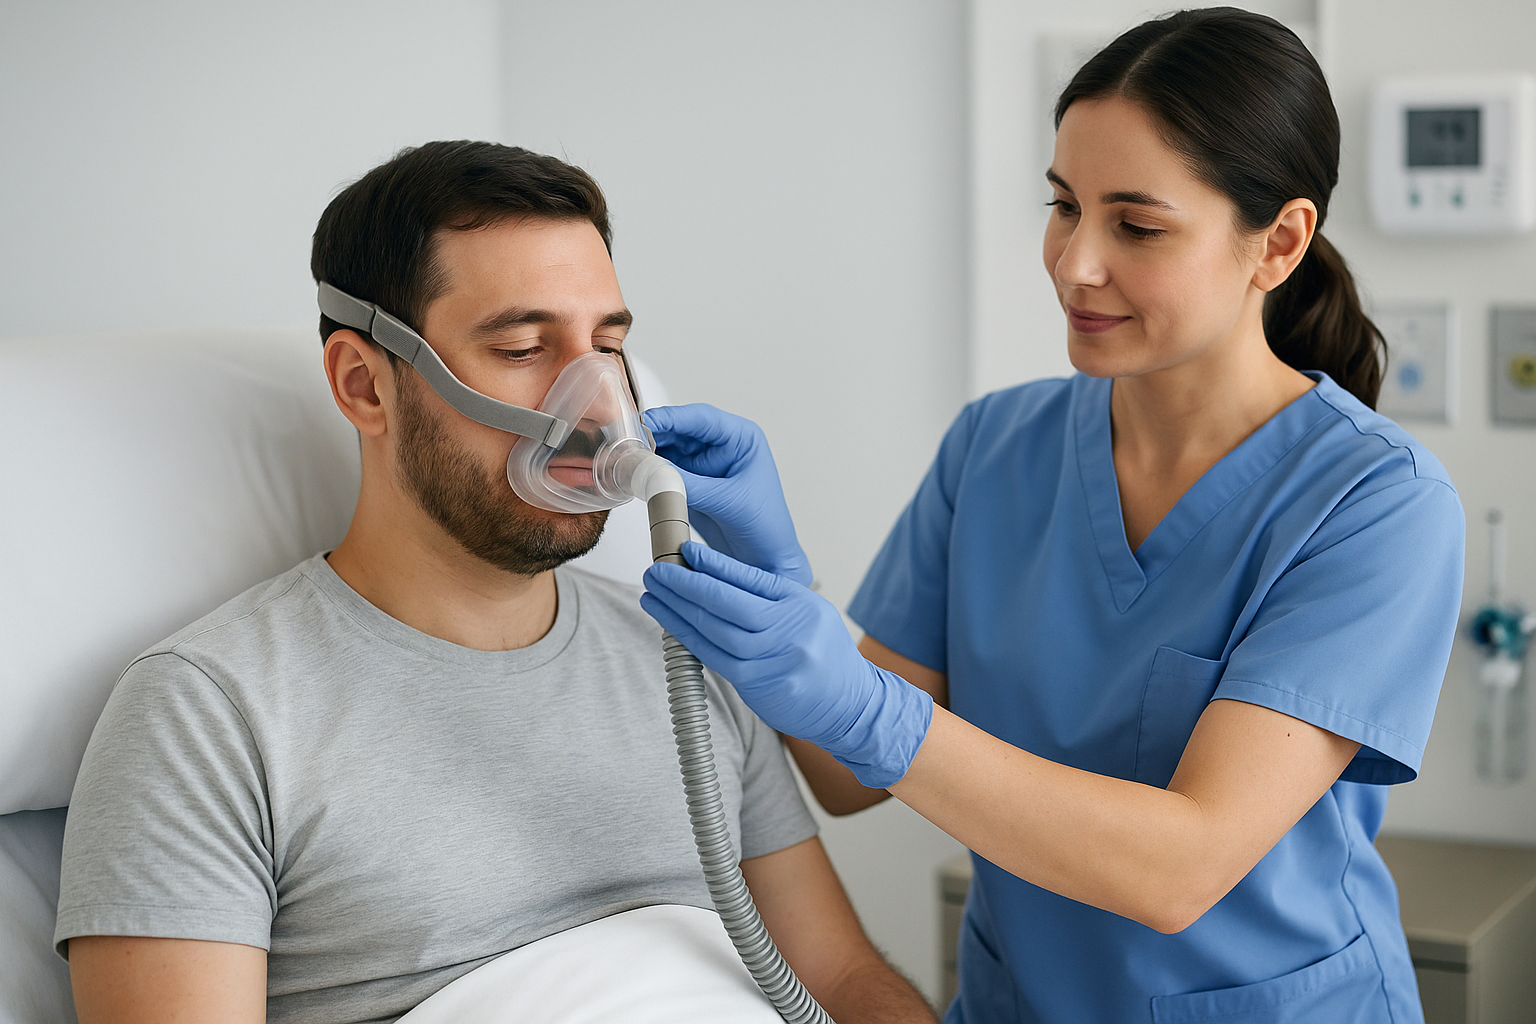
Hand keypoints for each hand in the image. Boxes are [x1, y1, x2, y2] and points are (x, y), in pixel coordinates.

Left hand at [641, 543, 931, 788]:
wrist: (851, 705)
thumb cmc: (824, 654)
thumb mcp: (808, 612)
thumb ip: (769, 596)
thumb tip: (714, 574)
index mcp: (800, 603)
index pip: (750, 577)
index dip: (713, 562)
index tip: (685, 549)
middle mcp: (788, 628)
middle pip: (726, 601)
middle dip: (686, 583)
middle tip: (657, 569)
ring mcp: (772, 658)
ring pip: (714, 628)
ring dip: (677, 609)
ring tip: (654, 593)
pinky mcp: (757, 684)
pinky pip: (713, 656)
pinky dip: (687, 637)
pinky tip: (669, 623)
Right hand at [644, 404, 812, 586]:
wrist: (766, 562)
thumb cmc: (765, 528)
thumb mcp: (727, 502)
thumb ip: (689, 486)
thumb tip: (653, 471)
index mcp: (741, 439)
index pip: (701, 419)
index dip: (671, 418)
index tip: (645, 423)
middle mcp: (722, 446)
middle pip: (680, 430)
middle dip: (654, 435)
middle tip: (628, 444)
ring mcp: (706, 465)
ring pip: (670, 449)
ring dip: (650, 453)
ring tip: (627, 460)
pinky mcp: (693, 484)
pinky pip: (667, 471)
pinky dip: (651, 472)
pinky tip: (636, 475)